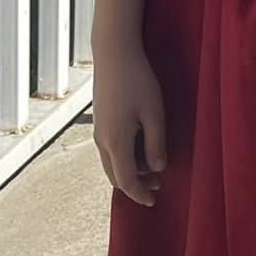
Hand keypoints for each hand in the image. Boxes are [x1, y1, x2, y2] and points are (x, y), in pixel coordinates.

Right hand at [93, 36, 166, 206]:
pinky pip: (109, 150)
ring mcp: (97, 131)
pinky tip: (140, 148)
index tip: (153, 201)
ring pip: (111, 163)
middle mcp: (102, 140)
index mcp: (116, 142)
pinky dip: (124, 158)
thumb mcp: (154, 113)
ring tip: (153, 166)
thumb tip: (157, 169)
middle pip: (116, 175)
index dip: (140, 193)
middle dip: (135, 185)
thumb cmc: (138, 81)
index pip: (126, 180)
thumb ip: (156, 143)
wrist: (113, 55)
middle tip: (158, 185)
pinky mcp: (99, 122)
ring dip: (130, 170)